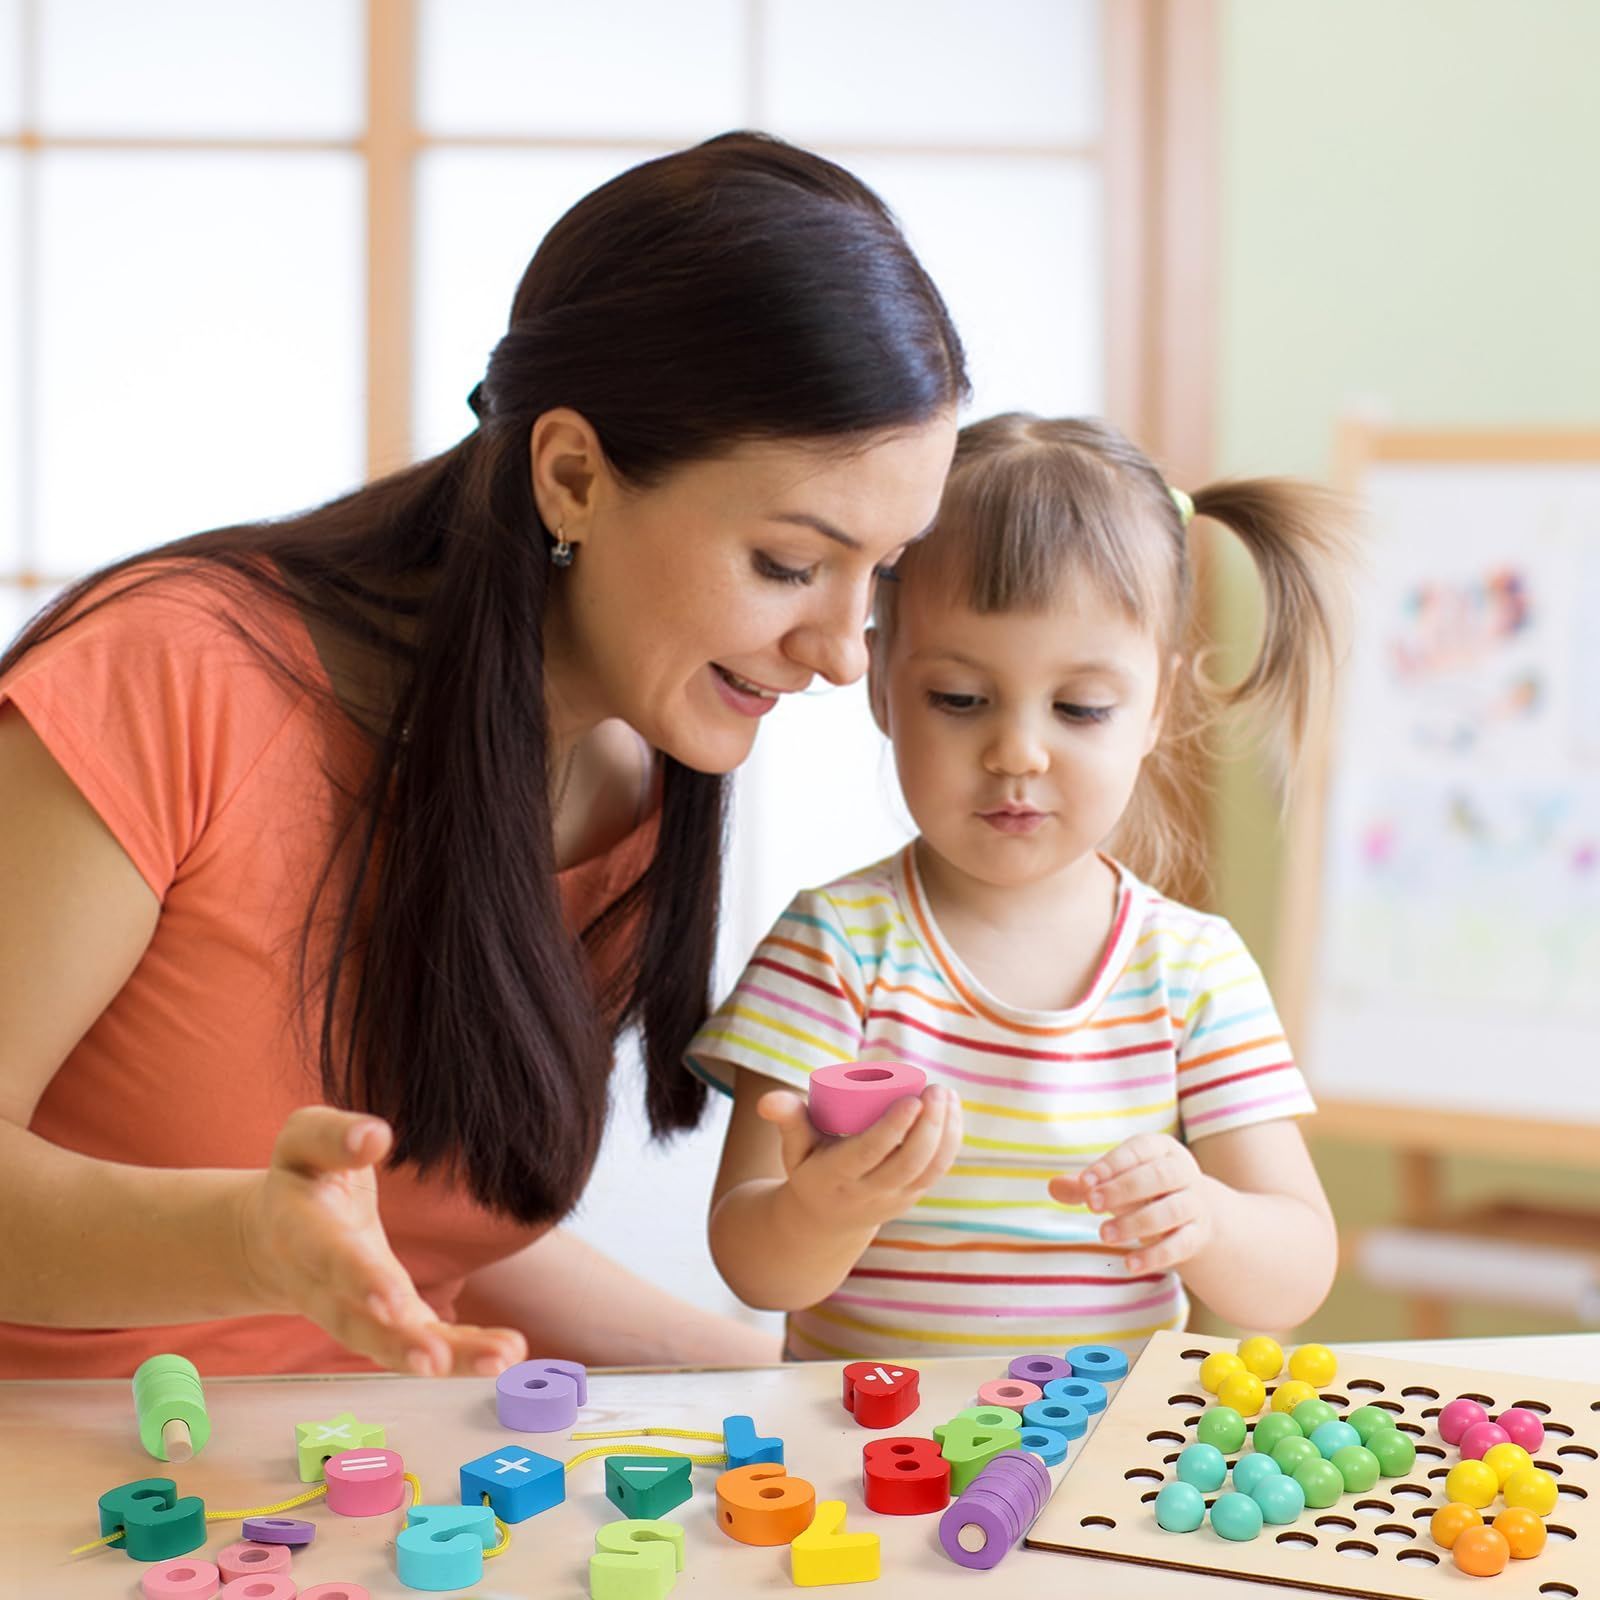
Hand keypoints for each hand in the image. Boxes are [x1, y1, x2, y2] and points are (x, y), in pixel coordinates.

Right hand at [237, 1106, 527, 1376]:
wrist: (272, 1236)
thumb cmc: (302, 1175)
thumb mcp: (305, 1140)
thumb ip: (335, 1136)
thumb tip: (375, 1136)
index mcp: (300, 1231)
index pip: (329, 1257)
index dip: (358, 1278)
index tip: (392, 1299)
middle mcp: (323, 1286)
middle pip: (355, 1323)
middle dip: (396, 1341)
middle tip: (434, 1360)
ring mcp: (355, 1312)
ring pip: (391, 1345)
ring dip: (443, 1359)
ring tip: (497, 1360)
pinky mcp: (387, 1322)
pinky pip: (421, 1343)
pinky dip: (459, 1353)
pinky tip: (502, 1354)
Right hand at [757, 1085, 962, 1235]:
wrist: (824, 1219)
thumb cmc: (809, 1167)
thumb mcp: (793, 1146)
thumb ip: (786, 1118)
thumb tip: (766, 1099)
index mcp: (836, 1177)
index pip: (869, 1154)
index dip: (893, 1129)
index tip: (912, 1099)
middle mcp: (868, 1192)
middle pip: (907, 1164)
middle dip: (928, 1127)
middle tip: (936, 1090)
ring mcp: (894, 1199)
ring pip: (928, 1170)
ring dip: (945, 1133)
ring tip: (947, 1094)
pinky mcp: (911, 1197)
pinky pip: (937, 1171)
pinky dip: (949, 1141)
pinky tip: (951, 1111)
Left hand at [1049, 1133, 1216, 1274]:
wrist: (1195, 1214)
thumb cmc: (1144, 1190)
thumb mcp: (1117, 1182)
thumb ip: (1085, 1185)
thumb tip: (1052, 1187)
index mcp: (1161, 1149)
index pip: (1138, 1150)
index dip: (1112, 1165)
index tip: (1085, 1182)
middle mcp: (1182, 1172)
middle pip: (1158, 1176)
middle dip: (1123, 1189)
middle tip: (1091, 1205)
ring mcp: (1194, 1204)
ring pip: (1171, 1211)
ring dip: (1136, 1223)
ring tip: (1103, 1235)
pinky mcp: (1198, 1235)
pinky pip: (1180, 1245)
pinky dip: (1155, 1256)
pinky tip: (1129, 1264)